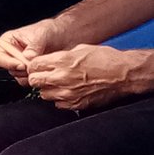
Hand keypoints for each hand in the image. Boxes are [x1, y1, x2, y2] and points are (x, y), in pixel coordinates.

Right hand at [0, 17, 72, 83]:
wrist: (65, 38)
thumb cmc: (50, 31)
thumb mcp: (41, 35)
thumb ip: (34, 46)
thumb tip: (27, 56)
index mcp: (10, 41)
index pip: (0, 57)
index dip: (8, 63)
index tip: (22, 64)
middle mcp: (14, 54)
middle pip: (9, 69)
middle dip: (22, 70)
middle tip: (34, 66)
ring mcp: (23, 64)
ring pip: (19, 77)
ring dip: (30, 76)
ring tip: (41, 67)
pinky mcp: (32, 72)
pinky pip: (30, 81)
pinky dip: (37, 79)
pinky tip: (45, 72)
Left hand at [26, 44, 153, 109]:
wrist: (122, 74)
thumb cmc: (103, 58)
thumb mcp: (78, 49)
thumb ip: (59, 57)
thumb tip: (47, 61)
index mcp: (61, 61)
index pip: (33, 66)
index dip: (33, 65)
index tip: (36, 65)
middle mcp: (62, 78)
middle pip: (34, 81)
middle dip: (36, 77)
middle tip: (43, 75)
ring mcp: (69, 93)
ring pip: (44, 95)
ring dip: (47, 89)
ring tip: (57, 83)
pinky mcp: (77, 104)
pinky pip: (58, 105)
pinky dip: (59, 99)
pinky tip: (67, 92)